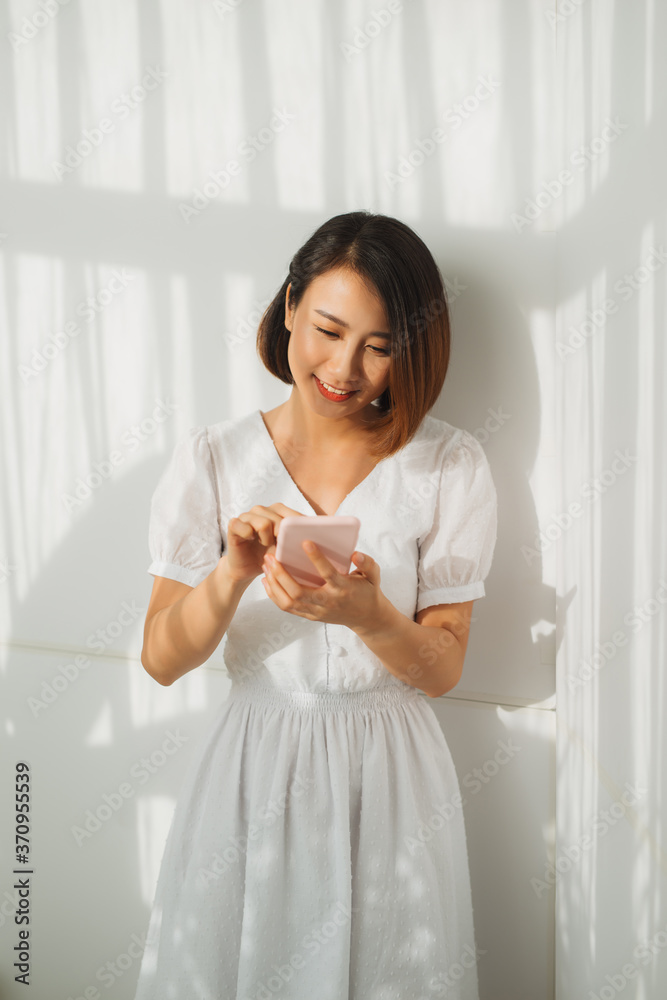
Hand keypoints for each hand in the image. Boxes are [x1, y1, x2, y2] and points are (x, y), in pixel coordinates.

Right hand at [226, 503, 304, 585]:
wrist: (246, 569)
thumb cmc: (268, 556)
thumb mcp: (285, 548)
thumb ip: (296, 540)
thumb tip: (312, 539)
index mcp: (277, 511)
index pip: (292, 515)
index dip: (297, 530)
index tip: (301, 543)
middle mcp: (262, 510)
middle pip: (279, 520)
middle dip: (281, 538)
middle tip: (278, 549)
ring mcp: (247, 515)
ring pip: (264, 523)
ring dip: (267, 540)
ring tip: (264, 545)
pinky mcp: (234, 523)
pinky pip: (245, 528)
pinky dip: (249, 537)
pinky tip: (250, 541)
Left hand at [260, 540, 388, 630]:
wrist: (367, 618)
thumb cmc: (368, 591)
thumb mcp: (373, 576)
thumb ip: (367, 563)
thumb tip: (355, 554)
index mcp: (343, 589)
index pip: (328, 573)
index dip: (317, 558)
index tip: (305, 541)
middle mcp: (328, 602)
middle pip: (299, 591)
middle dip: (281, 574)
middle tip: (271, 556)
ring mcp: (318, 612)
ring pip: (289, 602)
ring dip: (274, 583)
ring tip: (266, 565)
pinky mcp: (311, 616)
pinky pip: (287, 608)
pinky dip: (274, 595)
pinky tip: (267, 580)